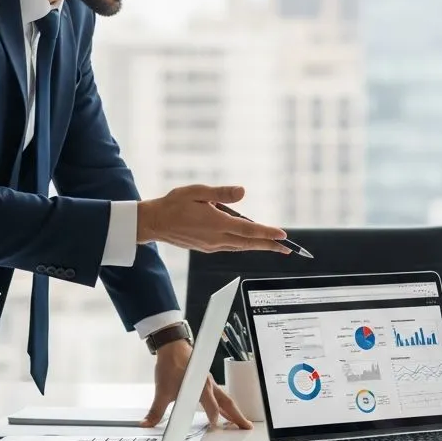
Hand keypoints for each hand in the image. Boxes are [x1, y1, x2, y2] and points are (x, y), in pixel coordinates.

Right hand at [137, 184, 289, 253]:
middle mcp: (217, 238)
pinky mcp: (206, 248)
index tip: (283, 235)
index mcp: (217, 223)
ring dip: (258, 246)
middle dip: (270, 245)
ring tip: (273, 246)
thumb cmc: (173, 204)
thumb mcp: (198, 192)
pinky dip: (244, 245)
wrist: (153, 223)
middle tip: (288, 248)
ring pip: (241, 247)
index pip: (249, 229)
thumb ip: (222, 193)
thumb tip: (243, 192)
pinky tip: (249, 242)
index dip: (268, 233)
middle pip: (250, 243)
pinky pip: (231, 247)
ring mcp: (212, 245)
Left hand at [141, 338, 251, 428]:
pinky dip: (224, 403)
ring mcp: (209, 382)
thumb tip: (147, 423)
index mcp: (201, 389)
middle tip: (246, 426)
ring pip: (225, 398)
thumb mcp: (162, 391)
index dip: (215, 419)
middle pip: (227, 403)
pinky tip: (222, 408)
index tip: (216, 429)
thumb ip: (156, 411)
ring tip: (238, 421)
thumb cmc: (171, 364)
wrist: (172, 346)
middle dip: (238, 416)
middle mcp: (208, 385)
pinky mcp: (206, 379)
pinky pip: (220, 393)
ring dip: (233, 410)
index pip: (213, 407)